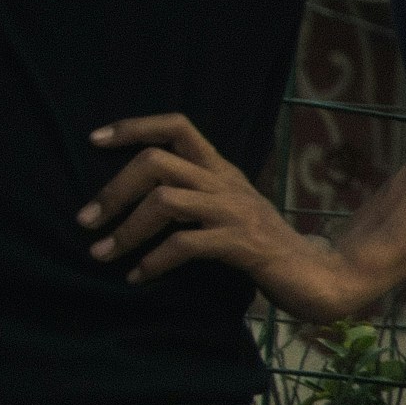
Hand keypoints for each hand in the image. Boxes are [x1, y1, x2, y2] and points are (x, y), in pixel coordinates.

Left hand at [80, 113, 375, 320]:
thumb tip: (139, 197)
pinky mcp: (242, 245)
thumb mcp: (230, 210)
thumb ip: (196, 197)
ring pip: (165, 200)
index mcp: (222, 171)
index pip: (177, 127)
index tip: (94, 140)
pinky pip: (185, 244)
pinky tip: (139, 276)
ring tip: (102, 253)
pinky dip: (153, 261)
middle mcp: (226, 184)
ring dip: (125, 229)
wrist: (319, 277)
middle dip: (113, 191)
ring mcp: (236, 212)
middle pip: (157, 162)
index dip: (134, 127)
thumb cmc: (266, 248)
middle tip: (86, 221)